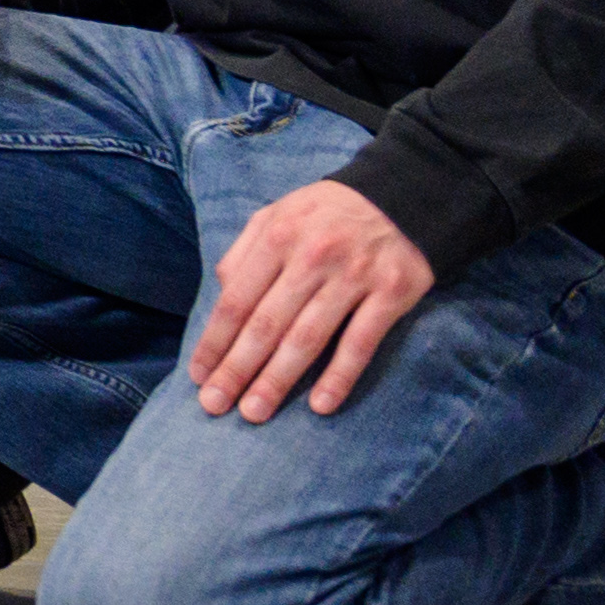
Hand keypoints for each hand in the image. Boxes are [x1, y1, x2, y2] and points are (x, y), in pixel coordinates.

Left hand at [190, 175, 434, 422]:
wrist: (406, 192)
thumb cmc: (328, 213)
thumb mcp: (278, 214)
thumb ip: (245, 252)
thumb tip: (220, 294)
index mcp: (277, 236)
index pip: (236, 300)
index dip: (214, 341)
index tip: (198, 375)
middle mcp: (312, 256)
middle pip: (266, 324)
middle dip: (236, 369)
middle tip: (215, 405)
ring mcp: (353, 276)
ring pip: (307, 337)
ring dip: (277, 379)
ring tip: (254, 412)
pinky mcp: (392, 292)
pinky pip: (361, 341)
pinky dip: (340, 375)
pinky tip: (320, 405)